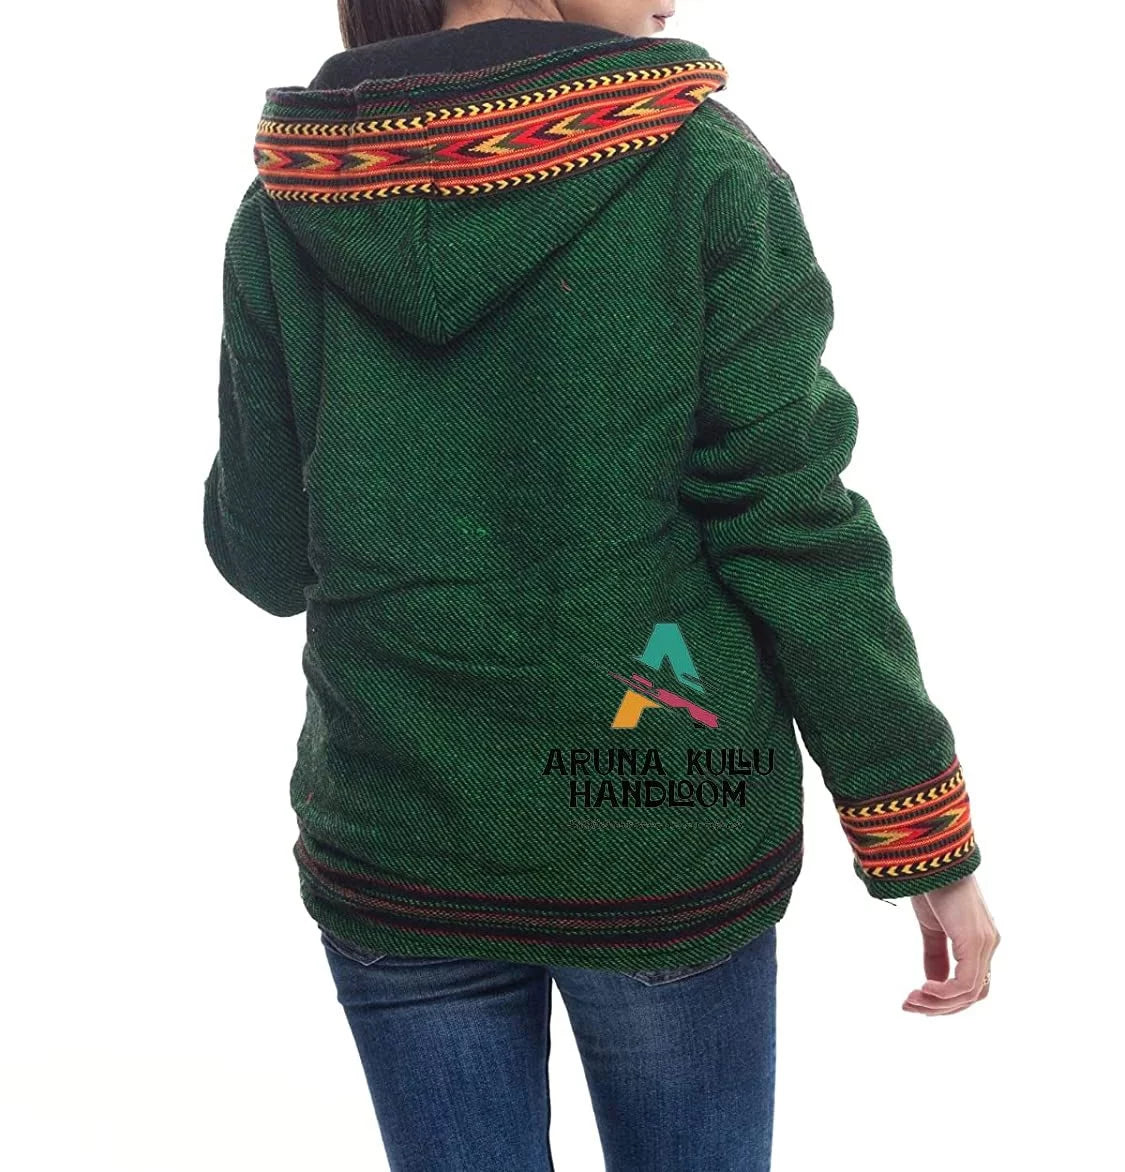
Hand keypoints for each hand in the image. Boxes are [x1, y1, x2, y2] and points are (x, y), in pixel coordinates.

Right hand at [902, 874, 998, 1014]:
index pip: (973, 986)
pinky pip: (965, 982)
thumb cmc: (930, 885)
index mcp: (980, 941)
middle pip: (974, 995)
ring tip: (910, 1000)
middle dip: (940, 1008)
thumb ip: (936, 954)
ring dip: (938, 1003)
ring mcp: (985, 943)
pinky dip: (944, 993)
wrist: (929, 857)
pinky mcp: (975, 941)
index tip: (917, 1001)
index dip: (948, 1001)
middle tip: (908, 1006)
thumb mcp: (931, 926)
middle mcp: (989, 945)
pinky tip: (923, 989)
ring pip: (970, 993)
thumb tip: (932, 982)